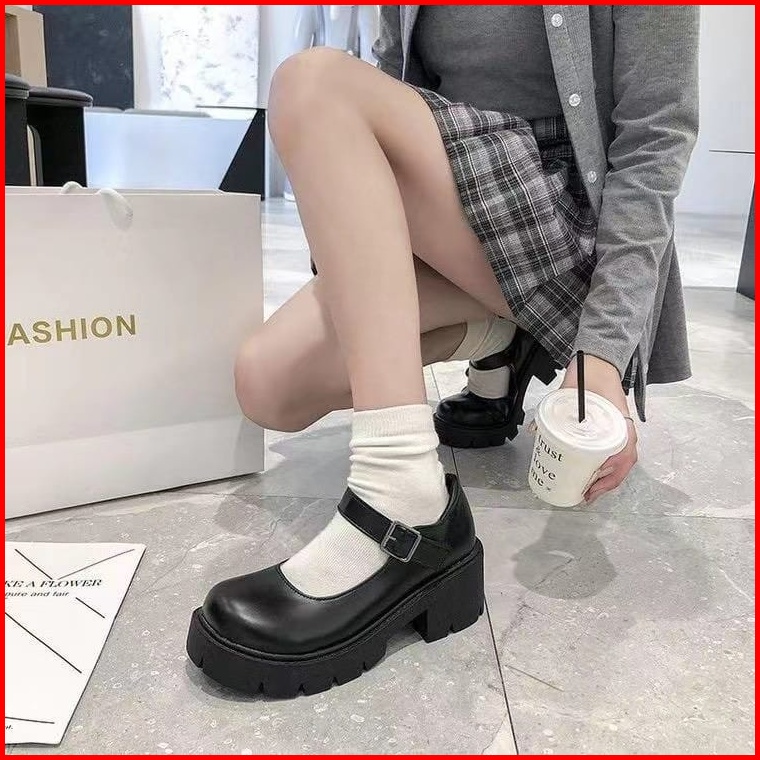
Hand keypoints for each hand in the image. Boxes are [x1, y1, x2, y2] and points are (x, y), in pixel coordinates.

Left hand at [560, 354, 637, 502]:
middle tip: (586, 495)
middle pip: (624, 463)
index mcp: (618, 420)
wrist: (598, 360)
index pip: (624, 452)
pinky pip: (617, 454)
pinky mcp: (615, 430)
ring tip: (589, 492)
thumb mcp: (569, 390)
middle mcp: (624, 428)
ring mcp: (621, 430)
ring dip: (608, 480)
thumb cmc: (588, 375)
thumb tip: (535, 431)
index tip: (593, 481)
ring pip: (623, 461)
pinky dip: (609, 469)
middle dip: (607, 484)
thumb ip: (553, 409)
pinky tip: (594, 478)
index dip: (612, 472)